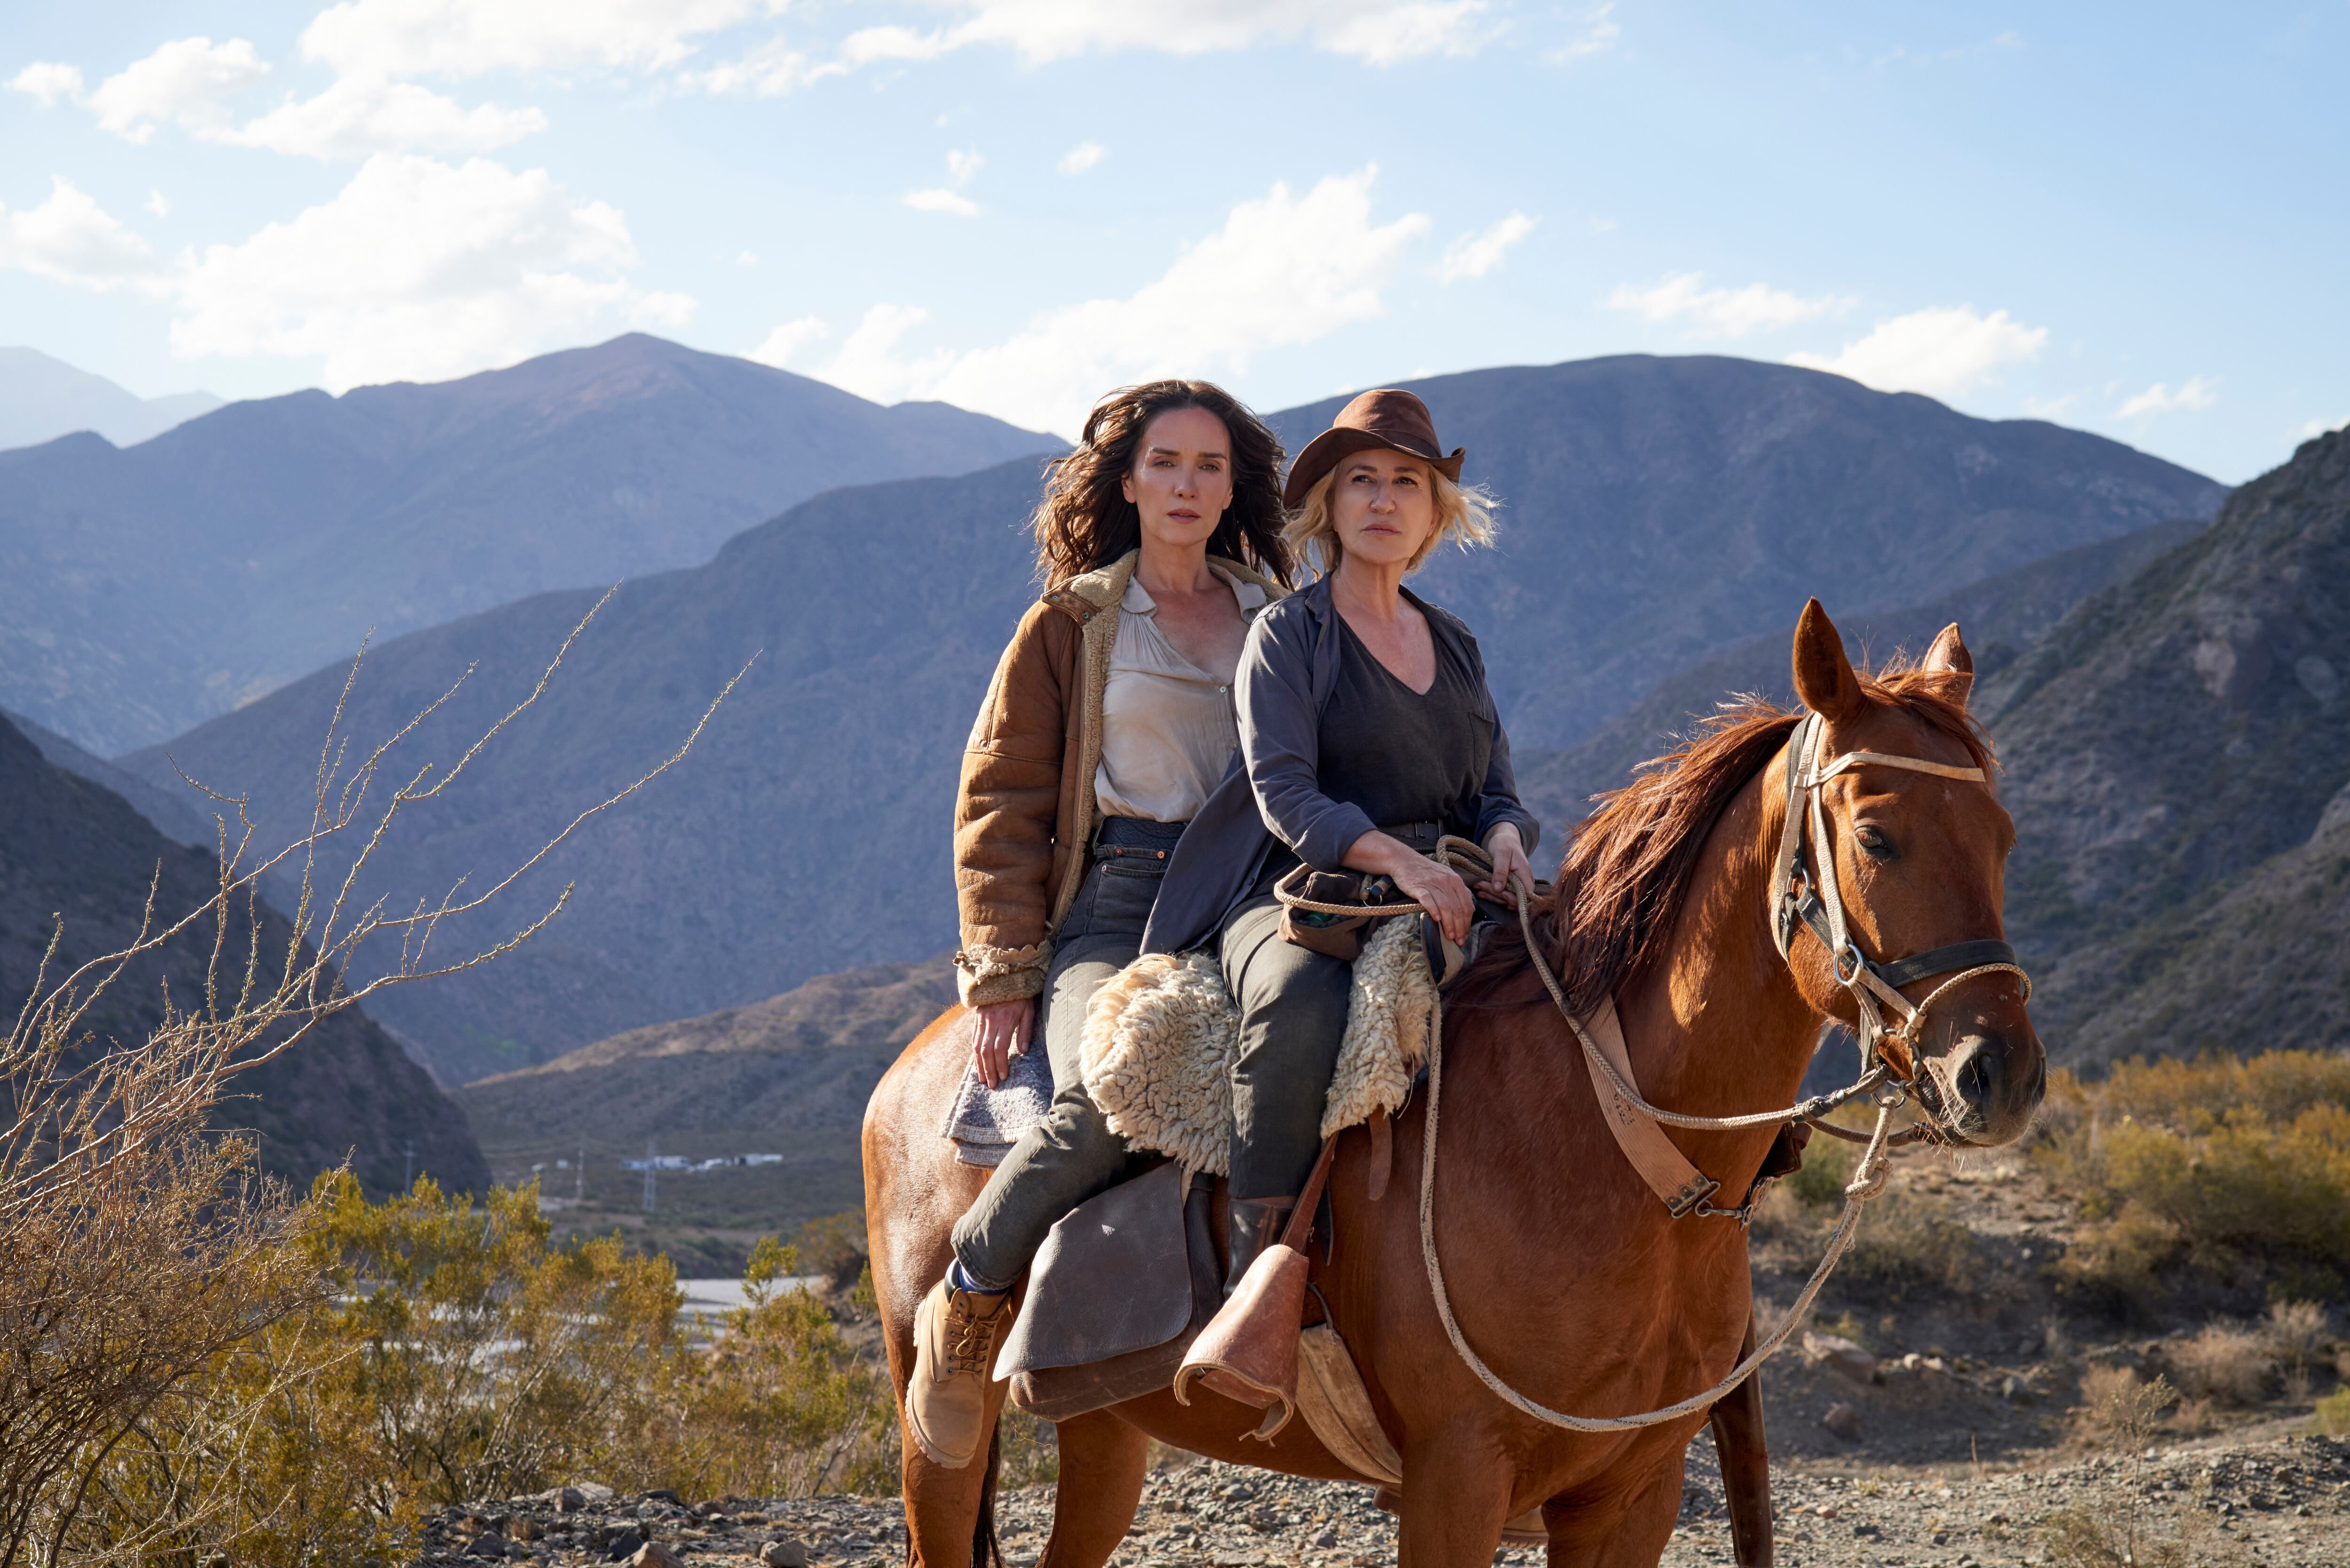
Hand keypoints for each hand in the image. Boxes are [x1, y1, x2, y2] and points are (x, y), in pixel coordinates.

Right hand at [970, 998, 1032, 1088]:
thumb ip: (1025, 1031)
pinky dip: (974, 1052)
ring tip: (982, 1078)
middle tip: (992, 1085)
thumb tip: (1023, 1051)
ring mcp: (981, 1019)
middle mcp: (991, 1020)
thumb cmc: (1021, 995)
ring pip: (977, 1046)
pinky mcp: (976, 1017)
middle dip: (989, 1069)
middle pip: (986, 1050)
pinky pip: (973, 1037)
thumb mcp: (1028, 1010)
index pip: (1000, 1047)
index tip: (1004, 1077)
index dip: (1001, 1064)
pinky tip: (977, 1062)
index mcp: (1005, 1019)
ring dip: (979, 1064)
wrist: (1005, 975)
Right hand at [1345, 829, 1475, 943]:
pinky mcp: (1419, 886)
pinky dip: (1434, 910)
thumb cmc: (1426, 872)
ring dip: (1449, 924)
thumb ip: (1457, 891)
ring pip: (1445, 907)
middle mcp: (1447, 881)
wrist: (1405, 860)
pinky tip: (1436, 920)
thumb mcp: (1446, 877)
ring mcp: (1433, 884)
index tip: (1465, 935)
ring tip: (1449, 936)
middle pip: (1457, 908)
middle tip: (1458, 940)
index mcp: (1456, 881)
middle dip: (1460, 927)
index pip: (1467, 905)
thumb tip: (1466, 912)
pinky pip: (1428, 900)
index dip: (1467, 923)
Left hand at [1476, 823, 1535, 905]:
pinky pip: (1501, 895)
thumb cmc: (1504, 843)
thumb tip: (1498, 888)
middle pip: (1513, 899)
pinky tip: (1480, 891)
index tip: (1497, 891)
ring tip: (1476, 885)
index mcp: (1525, 874)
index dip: (1512, 898)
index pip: (1524, 895)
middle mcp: (1524, 882)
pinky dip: (1490, 894)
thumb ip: (1501, 871)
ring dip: (1490, 894)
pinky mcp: (1509, 886)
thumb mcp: (1501, 854)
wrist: (1504, 839)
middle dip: (1495, 894)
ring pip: (1505, 899)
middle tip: (1478, 884)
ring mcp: (1517, 885)